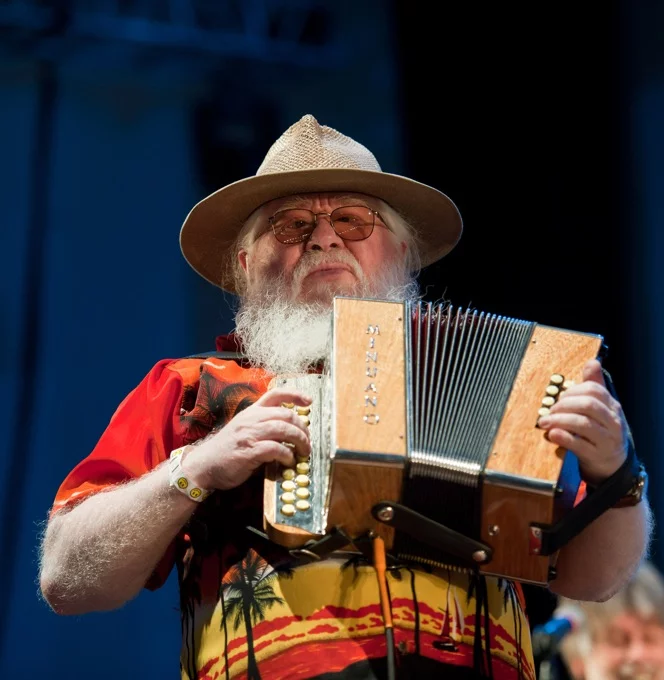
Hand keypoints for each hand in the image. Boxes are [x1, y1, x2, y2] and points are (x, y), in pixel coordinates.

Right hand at [182, 389, 311, 490]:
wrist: (203, 465)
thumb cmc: (226, 450)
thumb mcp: (243, 429)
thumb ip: (262, 426)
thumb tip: (288, 430)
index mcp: (251, 411)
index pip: (275, 394)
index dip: (295, 395)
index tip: (309, 401)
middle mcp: (251, 419)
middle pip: (286, 414)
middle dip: (303, 427)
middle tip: (307, 441)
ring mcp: (250, 434)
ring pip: (284, 429)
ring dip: (300, 441)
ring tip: (304, 451)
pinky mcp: (249, 451)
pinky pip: (276, 449)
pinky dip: (287, 455)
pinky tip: (288, 461)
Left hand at [537, 359, 628, 485]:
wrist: (612, 464)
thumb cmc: (601, 431)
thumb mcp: (601, 408)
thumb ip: (595, 385)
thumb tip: (593, 362)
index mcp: (612, 407)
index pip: (594, 390)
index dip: (573, 391)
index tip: (559, 396)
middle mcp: (613, 422)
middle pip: (588, 406)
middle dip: (564, 405)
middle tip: (549, 409)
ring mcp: (607, 440)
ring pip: (583, 425)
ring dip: (560, 420)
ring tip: (544, 422)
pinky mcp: (597, 456)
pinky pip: (579, 445)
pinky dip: (563, 438)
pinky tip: (552, 434)